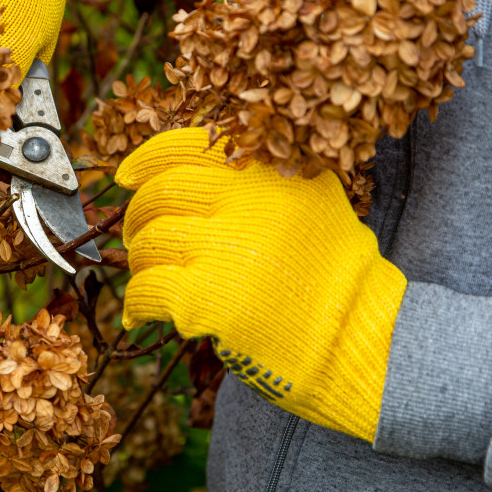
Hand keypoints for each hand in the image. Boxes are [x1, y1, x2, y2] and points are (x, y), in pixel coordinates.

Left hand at [116, 128, 406, 440]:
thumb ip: (258, 181)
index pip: (187, 147)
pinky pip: (146, 289)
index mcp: (271, 173)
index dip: (146, 160)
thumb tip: (179, 172)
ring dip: (140, 262)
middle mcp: (249, 203)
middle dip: (136, 217)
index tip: (126, 175)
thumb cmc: (336, 280)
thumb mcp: (313, 204)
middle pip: (160, 194)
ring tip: (152, 277)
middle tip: (136, 236)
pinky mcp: (210, 300)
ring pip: (149, 241)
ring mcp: (227, 250)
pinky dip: (135, 303)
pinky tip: (138, 315)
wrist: (365, 345)